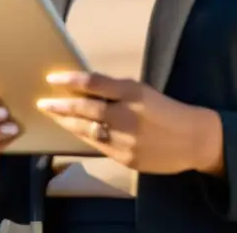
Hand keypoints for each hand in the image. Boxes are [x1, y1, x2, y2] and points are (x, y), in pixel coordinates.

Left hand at [36, 72, 223, 175]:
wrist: (193, 139)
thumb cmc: (164, 110)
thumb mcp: (141, 91)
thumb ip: (114, 90)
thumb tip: (83, 86)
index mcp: (132, 93)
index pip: (93, 83)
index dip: (70, 80)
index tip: (52, 78)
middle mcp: (127, 115)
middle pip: (85, 109)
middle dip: (60, 105)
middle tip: (42, 102)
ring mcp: (126, 140)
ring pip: (87, 130)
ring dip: (67, 122)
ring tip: (52, 115)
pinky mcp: (126, 158)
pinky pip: (98, 146)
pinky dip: (83, 136)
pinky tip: (73, 130)